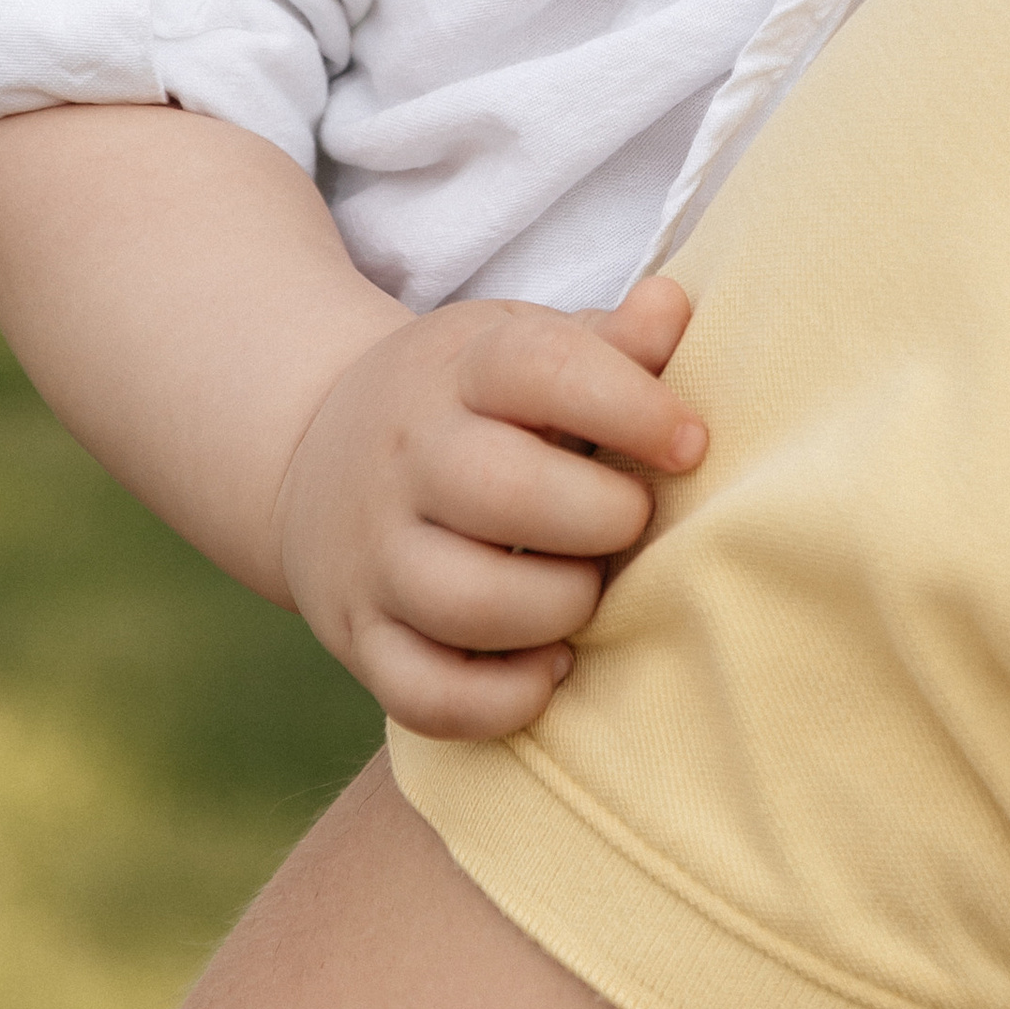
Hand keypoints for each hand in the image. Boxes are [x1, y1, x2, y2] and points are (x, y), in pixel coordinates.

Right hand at [272, 271, 707, 739]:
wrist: (321, 455)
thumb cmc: (471, 402)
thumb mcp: (524, 345)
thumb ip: (610, 339)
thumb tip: (671, 308)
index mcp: (460, 369)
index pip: (543, 369)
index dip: (632, 406)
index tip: (689, 443)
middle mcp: (407, 458)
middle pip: (507, 493)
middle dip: (602, 516)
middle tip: (630, 520)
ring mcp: (375, 553)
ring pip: (468, 602)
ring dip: (558, 608)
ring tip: (589, 588)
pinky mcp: (360, 638)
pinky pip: (427, 696)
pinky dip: (502, 700)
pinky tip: (551, 666)